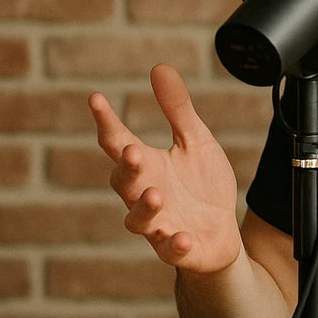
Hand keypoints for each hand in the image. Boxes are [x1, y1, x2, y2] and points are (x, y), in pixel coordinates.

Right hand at [88, 64, 242, 273]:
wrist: (221, 232)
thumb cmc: (201, 184)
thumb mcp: (196, 141)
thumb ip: (177, 109)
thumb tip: (159, 67)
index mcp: (147, 165)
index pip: (118, 142)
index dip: (106, 121)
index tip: (96, 98)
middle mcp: (145, 194)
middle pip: (123, 181)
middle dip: (126, 167)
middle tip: (133, 151)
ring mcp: (158, 224)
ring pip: (139, 219)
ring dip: (145, 207)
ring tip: (157, 194)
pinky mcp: (176, 248)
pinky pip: (169, 250)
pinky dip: (174, 244)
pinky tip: (182, 237)